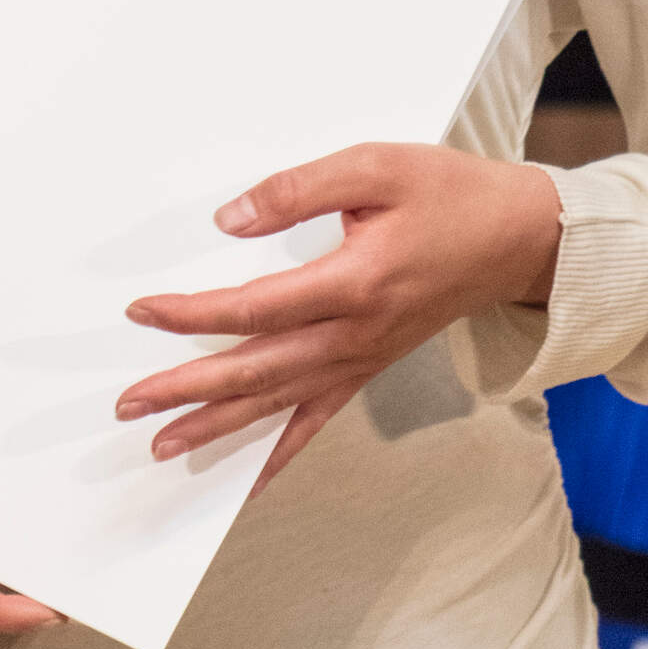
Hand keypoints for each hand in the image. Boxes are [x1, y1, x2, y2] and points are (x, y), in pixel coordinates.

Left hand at [115, 144, 562, 492]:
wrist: (518, 238)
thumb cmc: (451, 194)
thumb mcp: (376, 166)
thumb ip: (298, 190)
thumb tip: (229, 222)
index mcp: (354, 283)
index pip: (255, 309)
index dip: (192, 314)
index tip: (142, 311)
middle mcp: (354, 334)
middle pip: (255, 371)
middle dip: (186, 389)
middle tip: (128, 405)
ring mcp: (362, 359)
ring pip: (277, 403)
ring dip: (216, 426)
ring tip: (161, 445)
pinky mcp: (369, 367)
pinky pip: (317, 420)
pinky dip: (279, 455)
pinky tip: (245, 483)